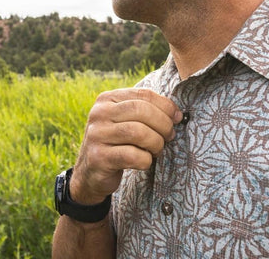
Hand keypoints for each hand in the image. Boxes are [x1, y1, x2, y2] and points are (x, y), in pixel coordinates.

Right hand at [69, 88, 181, 204]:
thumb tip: (177, 114)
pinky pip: (132, 156)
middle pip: (142, 110)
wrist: (90, 173)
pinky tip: (145, 161)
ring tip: (158, 149)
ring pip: (138, 132)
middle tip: (170, 136)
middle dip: (163, 124)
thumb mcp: (127, 120)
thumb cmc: (118, 142)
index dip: (166, 105)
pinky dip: (146, 160)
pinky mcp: (98, 158)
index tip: (177, 117)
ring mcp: (96, 135)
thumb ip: (147, 111)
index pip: (143, 94)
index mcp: (108, 98)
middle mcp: (99, 113)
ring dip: (156, 143)